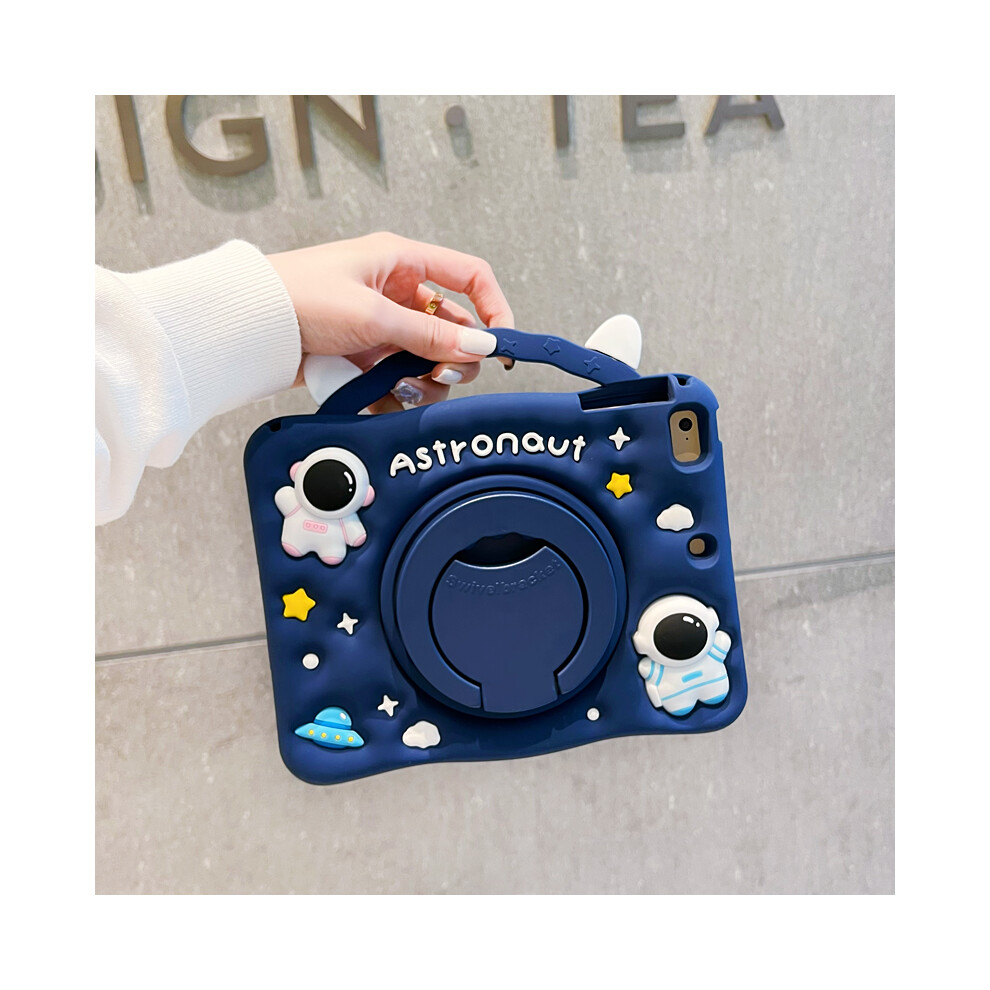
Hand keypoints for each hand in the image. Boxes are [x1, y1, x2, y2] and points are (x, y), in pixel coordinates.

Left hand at [267, 232, 514, 411]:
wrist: (246, 327)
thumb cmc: (301, 299)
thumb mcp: (374, 315)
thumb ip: (430, 336)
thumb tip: (483, 348)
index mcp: (403, 262)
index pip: (471, 277)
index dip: (494, 308)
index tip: (501, 346)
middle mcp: (397, 293)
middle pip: (454, 330)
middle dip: (455, 357)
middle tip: (443, 375)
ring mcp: (381, 328)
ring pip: (428, 361)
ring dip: (425, 381)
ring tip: (403, 390)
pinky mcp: (364, 358)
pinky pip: (398, 381)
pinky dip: (397, 395)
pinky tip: (383, 400)